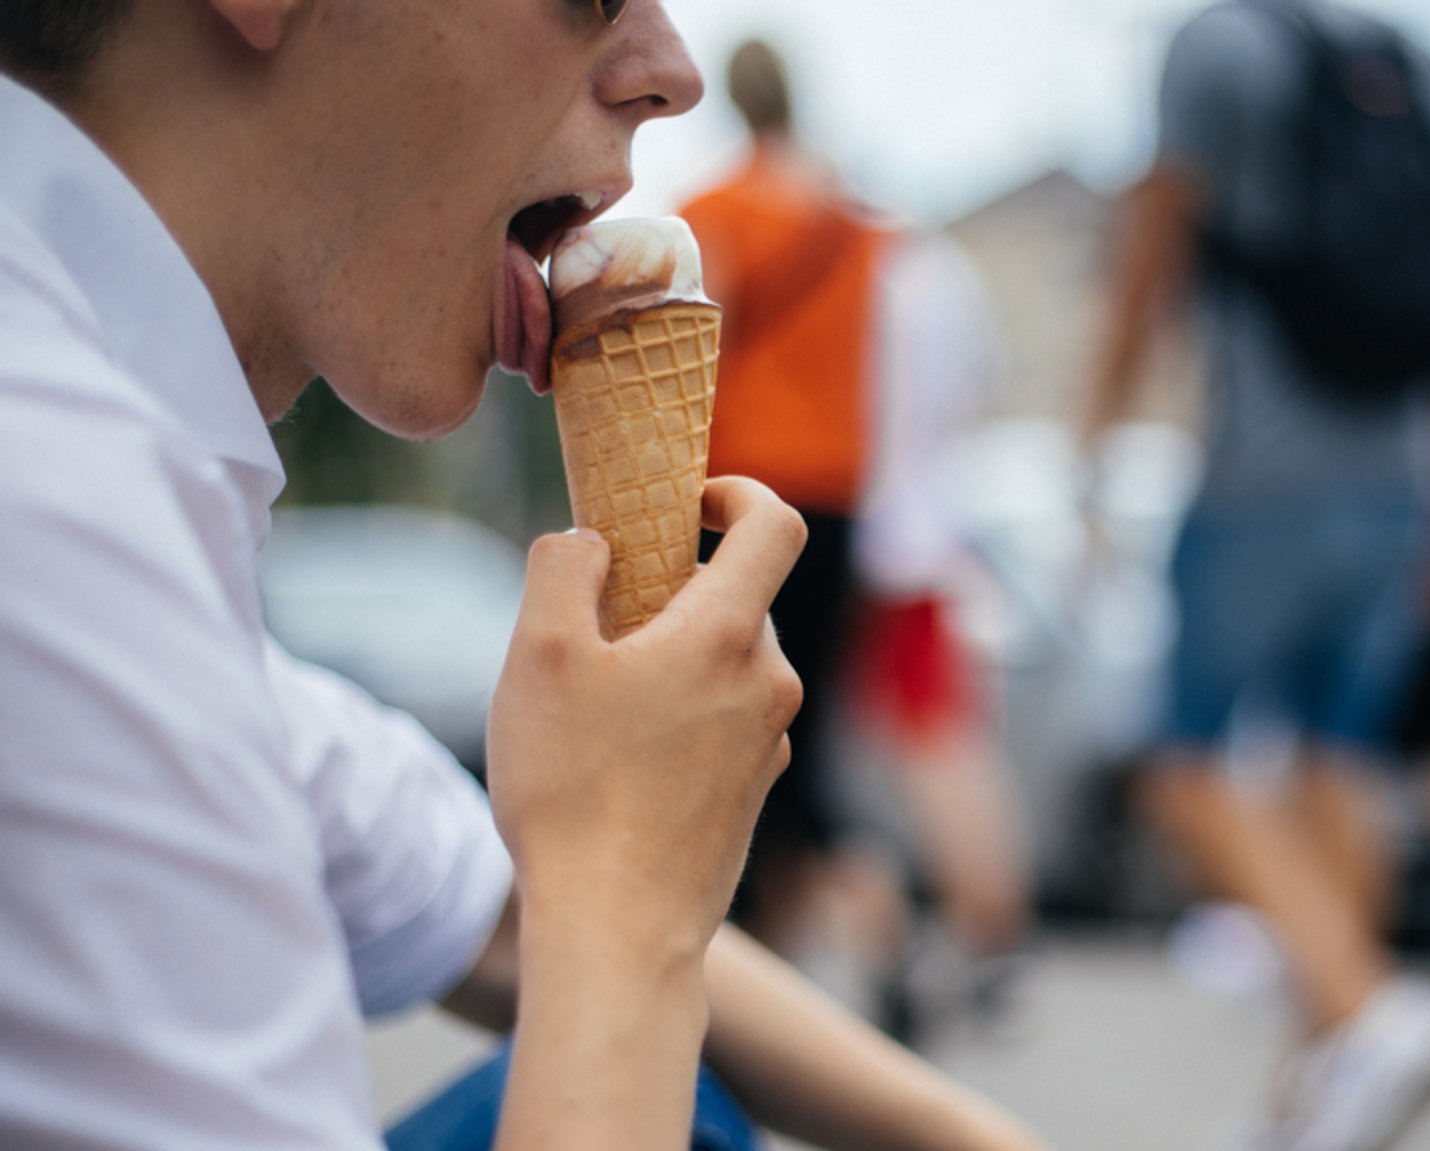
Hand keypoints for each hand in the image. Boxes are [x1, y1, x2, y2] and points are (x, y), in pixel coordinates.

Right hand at [488, 477, 806, 950]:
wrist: (618, 931)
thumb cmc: (574, 791)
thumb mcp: (537, 657)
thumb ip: (564, 570)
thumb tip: (592, 542)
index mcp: (728, 635)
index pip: (775, 524)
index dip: (737, 493)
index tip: (686, 502)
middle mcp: (768, 683)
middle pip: (735, 598)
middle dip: (671, 592)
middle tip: (595, 627)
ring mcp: (769, 742)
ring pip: (725, 664)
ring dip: (670, 659)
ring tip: (595, 708)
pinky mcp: (753, 792)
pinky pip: (722, 721)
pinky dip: (679, 714)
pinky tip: (618, 763)